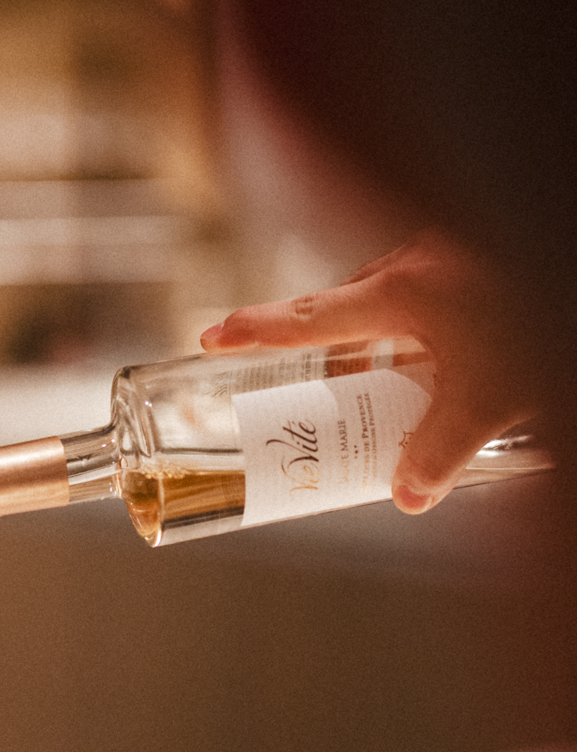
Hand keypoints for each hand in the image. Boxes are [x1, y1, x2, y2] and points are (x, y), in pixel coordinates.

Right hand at [200, 233, 534, 512]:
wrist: (572, 259)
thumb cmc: (541, 318)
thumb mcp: (490, 400)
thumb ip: (442, 451)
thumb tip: (407, 496)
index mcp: (402, 289)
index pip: (308, 317)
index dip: (254, 331)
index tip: (211, 336)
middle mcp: (414, 264)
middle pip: (348, 316)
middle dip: (337, 362)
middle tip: (330, 403)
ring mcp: (444, 255)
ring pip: (391, 308)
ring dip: (386, 352)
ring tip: (404, 396)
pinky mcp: (471, 259)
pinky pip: (425, 299)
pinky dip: (421, 335)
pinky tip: (448, 366)